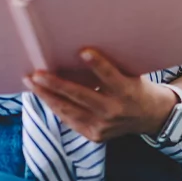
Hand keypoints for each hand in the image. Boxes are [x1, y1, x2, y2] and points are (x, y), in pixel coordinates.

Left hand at [23, 49, 177, 142]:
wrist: (150, 117)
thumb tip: (80, 45)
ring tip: (31, 82)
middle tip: (36, 74)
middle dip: (56, 85)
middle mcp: (114, 110)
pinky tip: (42, 94)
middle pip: (81, 96)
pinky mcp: (94, 135)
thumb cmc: (135, 85)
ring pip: (69, 110)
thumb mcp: (130, 72)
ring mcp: (103, 126)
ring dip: (47, 96)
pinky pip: (70, 119)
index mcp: (126, 90)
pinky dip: (55, 106)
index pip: (110, 76)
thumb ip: (110, 64)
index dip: (97, 64)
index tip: (83, 51)